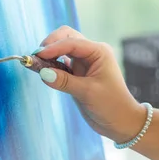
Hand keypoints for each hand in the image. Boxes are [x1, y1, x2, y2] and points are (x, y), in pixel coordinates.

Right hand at [35, 26, 146, 142]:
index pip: (72, 42)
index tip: (37, 55)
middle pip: (66, 37)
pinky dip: (51, 64)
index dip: (53, 47)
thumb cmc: (111, 105)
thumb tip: (42, 72)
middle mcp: (91, 53)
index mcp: (98, 52)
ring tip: (37, 64)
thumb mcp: (87, 93)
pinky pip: (61, 62)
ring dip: (50, 53)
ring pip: (63, 48)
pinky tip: (44, 71)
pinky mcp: (77, 73)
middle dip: (51, 44)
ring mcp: (84, 62)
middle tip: (37, 57)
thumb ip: (64, 81)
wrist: (121, 122)